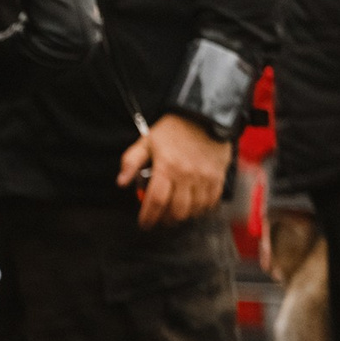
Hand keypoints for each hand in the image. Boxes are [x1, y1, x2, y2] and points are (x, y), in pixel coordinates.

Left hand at [115, 114, 231, 228]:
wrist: (204, 116)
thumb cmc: (173, 129)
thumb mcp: (146, 141)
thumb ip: (131, 162)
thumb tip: (121, 182)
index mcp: (167, 167)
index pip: (156, 201)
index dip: (149, 217)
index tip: (144, 225)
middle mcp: (187, 175)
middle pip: (176, 211)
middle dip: (165, 220)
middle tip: (159, 220)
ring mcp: (205, 178)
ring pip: (195, 210)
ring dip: (183, 217)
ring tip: (174, 215)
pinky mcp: (218, 177)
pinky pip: (211, 202)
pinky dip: (202, 210)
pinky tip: (193, 208)